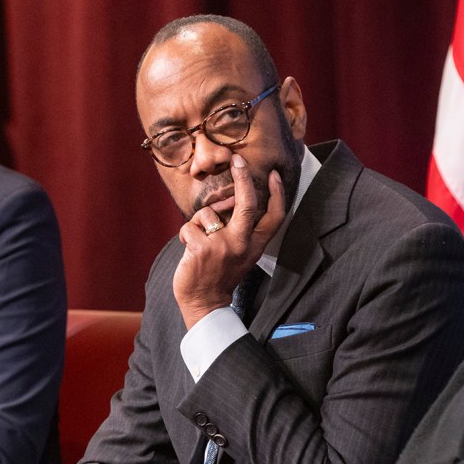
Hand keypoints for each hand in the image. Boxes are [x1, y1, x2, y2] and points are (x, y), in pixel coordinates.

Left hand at [173, 154, 285, 328]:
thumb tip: (228, 199)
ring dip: (198, 223)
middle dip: (243, 177)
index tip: (274, 175)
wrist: (205, 304)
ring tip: (199, 243)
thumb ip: (238, 229)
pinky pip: (189, 226)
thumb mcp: (240, 253)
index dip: (277, 194)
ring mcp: (223, 246)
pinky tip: (190, 250)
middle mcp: (243, 244)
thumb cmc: (220, 274)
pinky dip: (186, 234)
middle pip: (248, 203)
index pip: (274, 216)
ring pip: (208, 213)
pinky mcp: (202, 249)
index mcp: (255, 245)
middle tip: (237, 159)